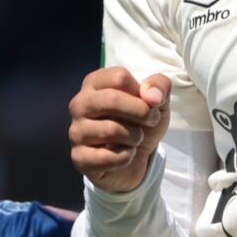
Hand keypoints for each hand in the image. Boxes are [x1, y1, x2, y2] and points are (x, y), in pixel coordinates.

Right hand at [69, 67, 172, 193]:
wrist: (136, 158)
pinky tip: (125, 155)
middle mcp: (80, 104)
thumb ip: (159, 86)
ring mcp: (76, 131)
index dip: (143, 94)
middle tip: (151, 121)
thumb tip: (152, 96)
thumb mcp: (157, 101)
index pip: (119, 78)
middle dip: (141, 113)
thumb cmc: (140, 122)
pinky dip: (125, 157)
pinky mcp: (79, 157)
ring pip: (111, 130)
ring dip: (134, 137)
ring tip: (135, 139)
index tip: (151, 105)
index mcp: (94, 83)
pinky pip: (106, 157)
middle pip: (112, 100)